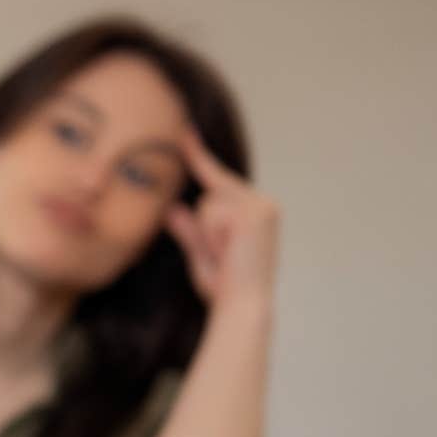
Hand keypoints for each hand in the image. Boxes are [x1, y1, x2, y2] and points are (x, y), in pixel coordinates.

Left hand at [165, 132, 280, 309]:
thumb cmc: (224, 288)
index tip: (183, 130)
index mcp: (256, 211)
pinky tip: (228, 250)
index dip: (198, 156)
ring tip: (226, 255)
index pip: (219, 180)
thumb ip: (188, 230)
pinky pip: (212, 211)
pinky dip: (212, 233)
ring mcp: (261, 206)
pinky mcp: (256, 211)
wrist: (243, 306)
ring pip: (208, 202)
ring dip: (207, 232)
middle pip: (210, 192)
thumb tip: (173, 208)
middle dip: (205, 226)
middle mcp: (263, 204)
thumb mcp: (200, 255)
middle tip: (223, 255)